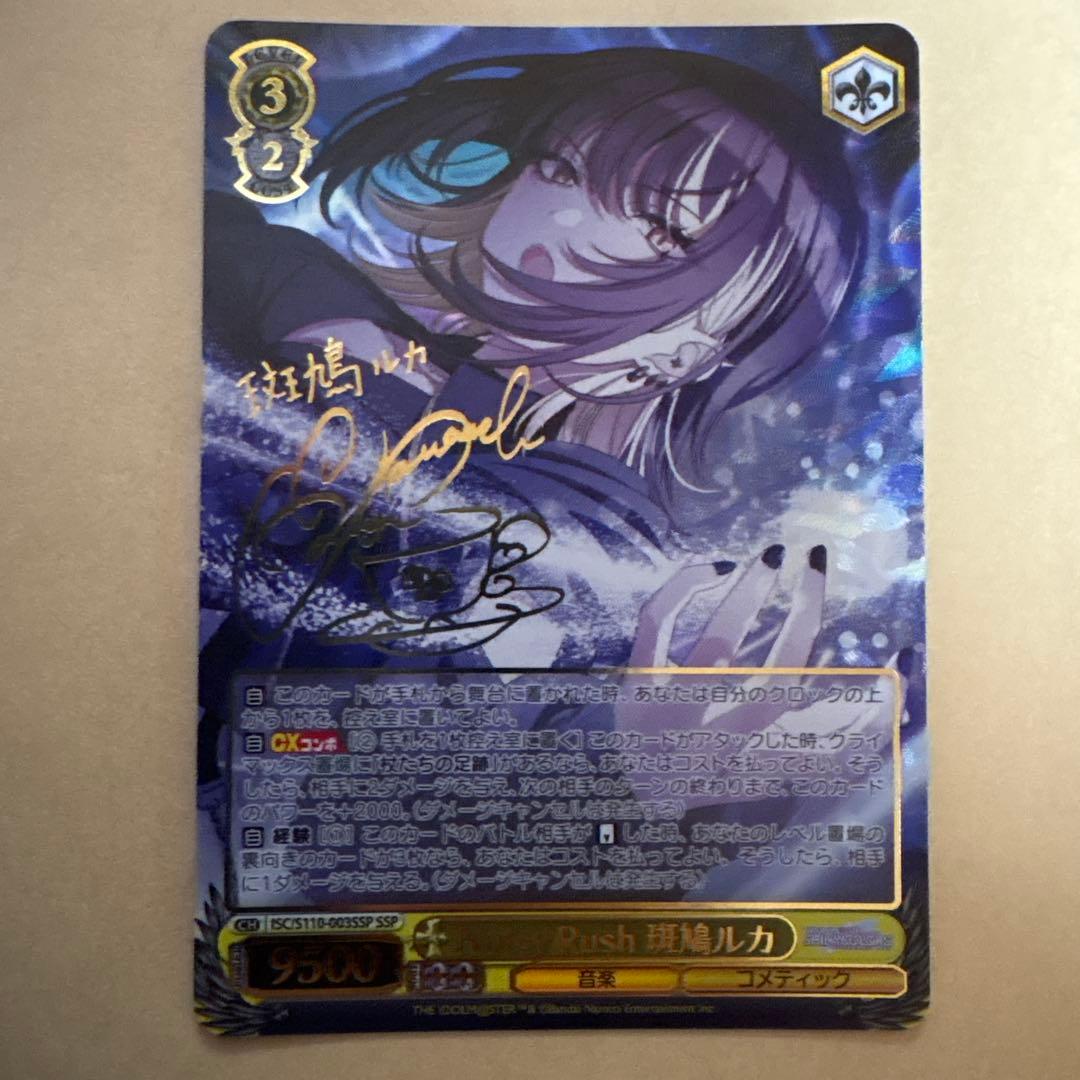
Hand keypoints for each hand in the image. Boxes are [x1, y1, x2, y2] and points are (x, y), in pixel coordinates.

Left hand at [619, 545, 907, 810]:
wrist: (628, 796)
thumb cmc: (709, 774)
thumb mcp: (765, 770)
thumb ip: (823, 741)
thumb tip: (892, 690)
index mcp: (758, 762)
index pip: (830, 735)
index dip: (876, 701)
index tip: (902, 655)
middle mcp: (717, 738)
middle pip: (776, 674)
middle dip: (803, 610)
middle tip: (816, 561)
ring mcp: (669, 708)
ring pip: (719, 639)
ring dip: (751, 590)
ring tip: (773, 555)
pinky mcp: (634, 681)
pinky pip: (657, 621)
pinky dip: (685, 585)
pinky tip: (715, 567)